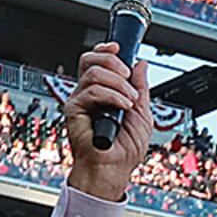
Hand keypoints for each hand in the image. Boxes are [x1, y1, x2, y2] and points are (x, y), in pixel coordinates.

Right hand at [63, 41, 152, 199]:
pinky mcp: (74, 110)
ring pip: (93, 73)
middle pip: (90, 60)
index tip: (119, 47)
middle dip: (111, 60)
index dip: (106, 50)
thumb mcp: (142, 114)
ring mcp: (81, 101)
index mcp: (104, 92)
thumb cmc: (124, 150)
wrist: (113, 170)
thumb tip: (141, 65)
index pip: (98, 62)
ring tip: (129, 100)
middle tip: (127, 75)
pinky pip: (91, 91)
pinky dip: (111, 95)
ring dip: (117, 83)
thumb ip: (140, 88)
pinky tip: (121, 107)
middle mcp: (89, 94)